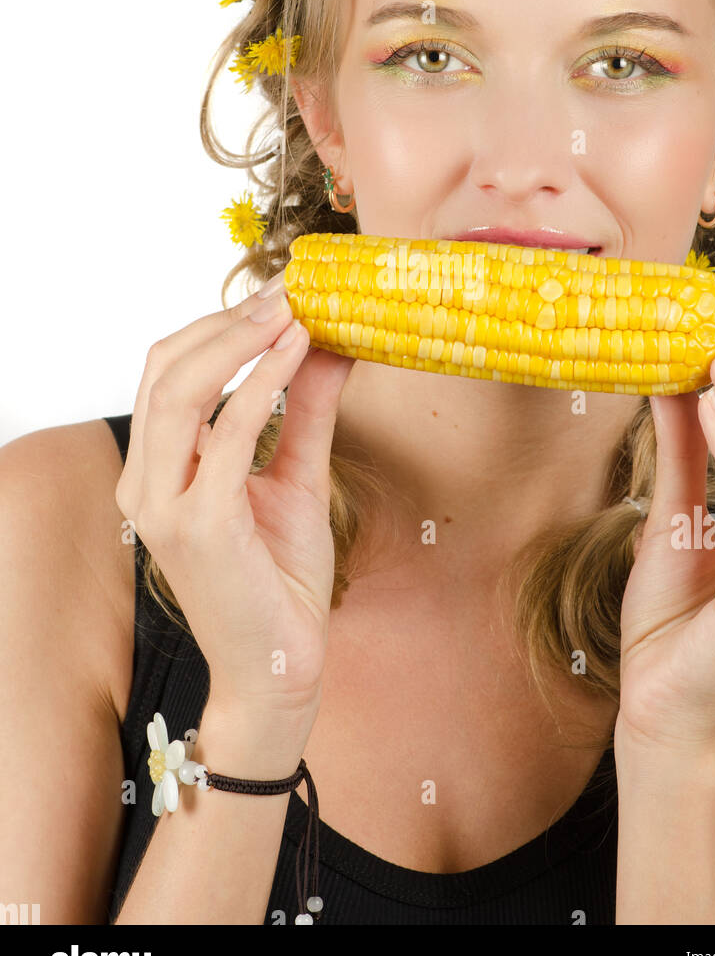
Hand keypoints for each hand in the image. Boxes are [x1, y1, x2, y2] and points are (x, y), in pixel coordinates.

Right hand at [115, 283, 355, 716]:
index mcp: (154, 472)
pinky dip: (262, 382)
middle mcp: (144, 486)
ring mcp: (164, 506)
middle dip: (227, 320)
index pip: (165, 371)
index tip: (278, 291)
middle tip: (289, 288)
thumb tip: (329, 343)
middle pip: (164, 368)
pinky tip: (298, 352)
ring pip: (181, 389)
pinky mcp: (200, 525)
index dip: (217, 324)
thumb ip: (305, 410)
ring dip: (240, 339)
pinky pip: (227, 433)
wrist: (281, 667)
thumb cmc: (281, 579)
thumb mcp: (297, 476)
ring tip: (295, 308)